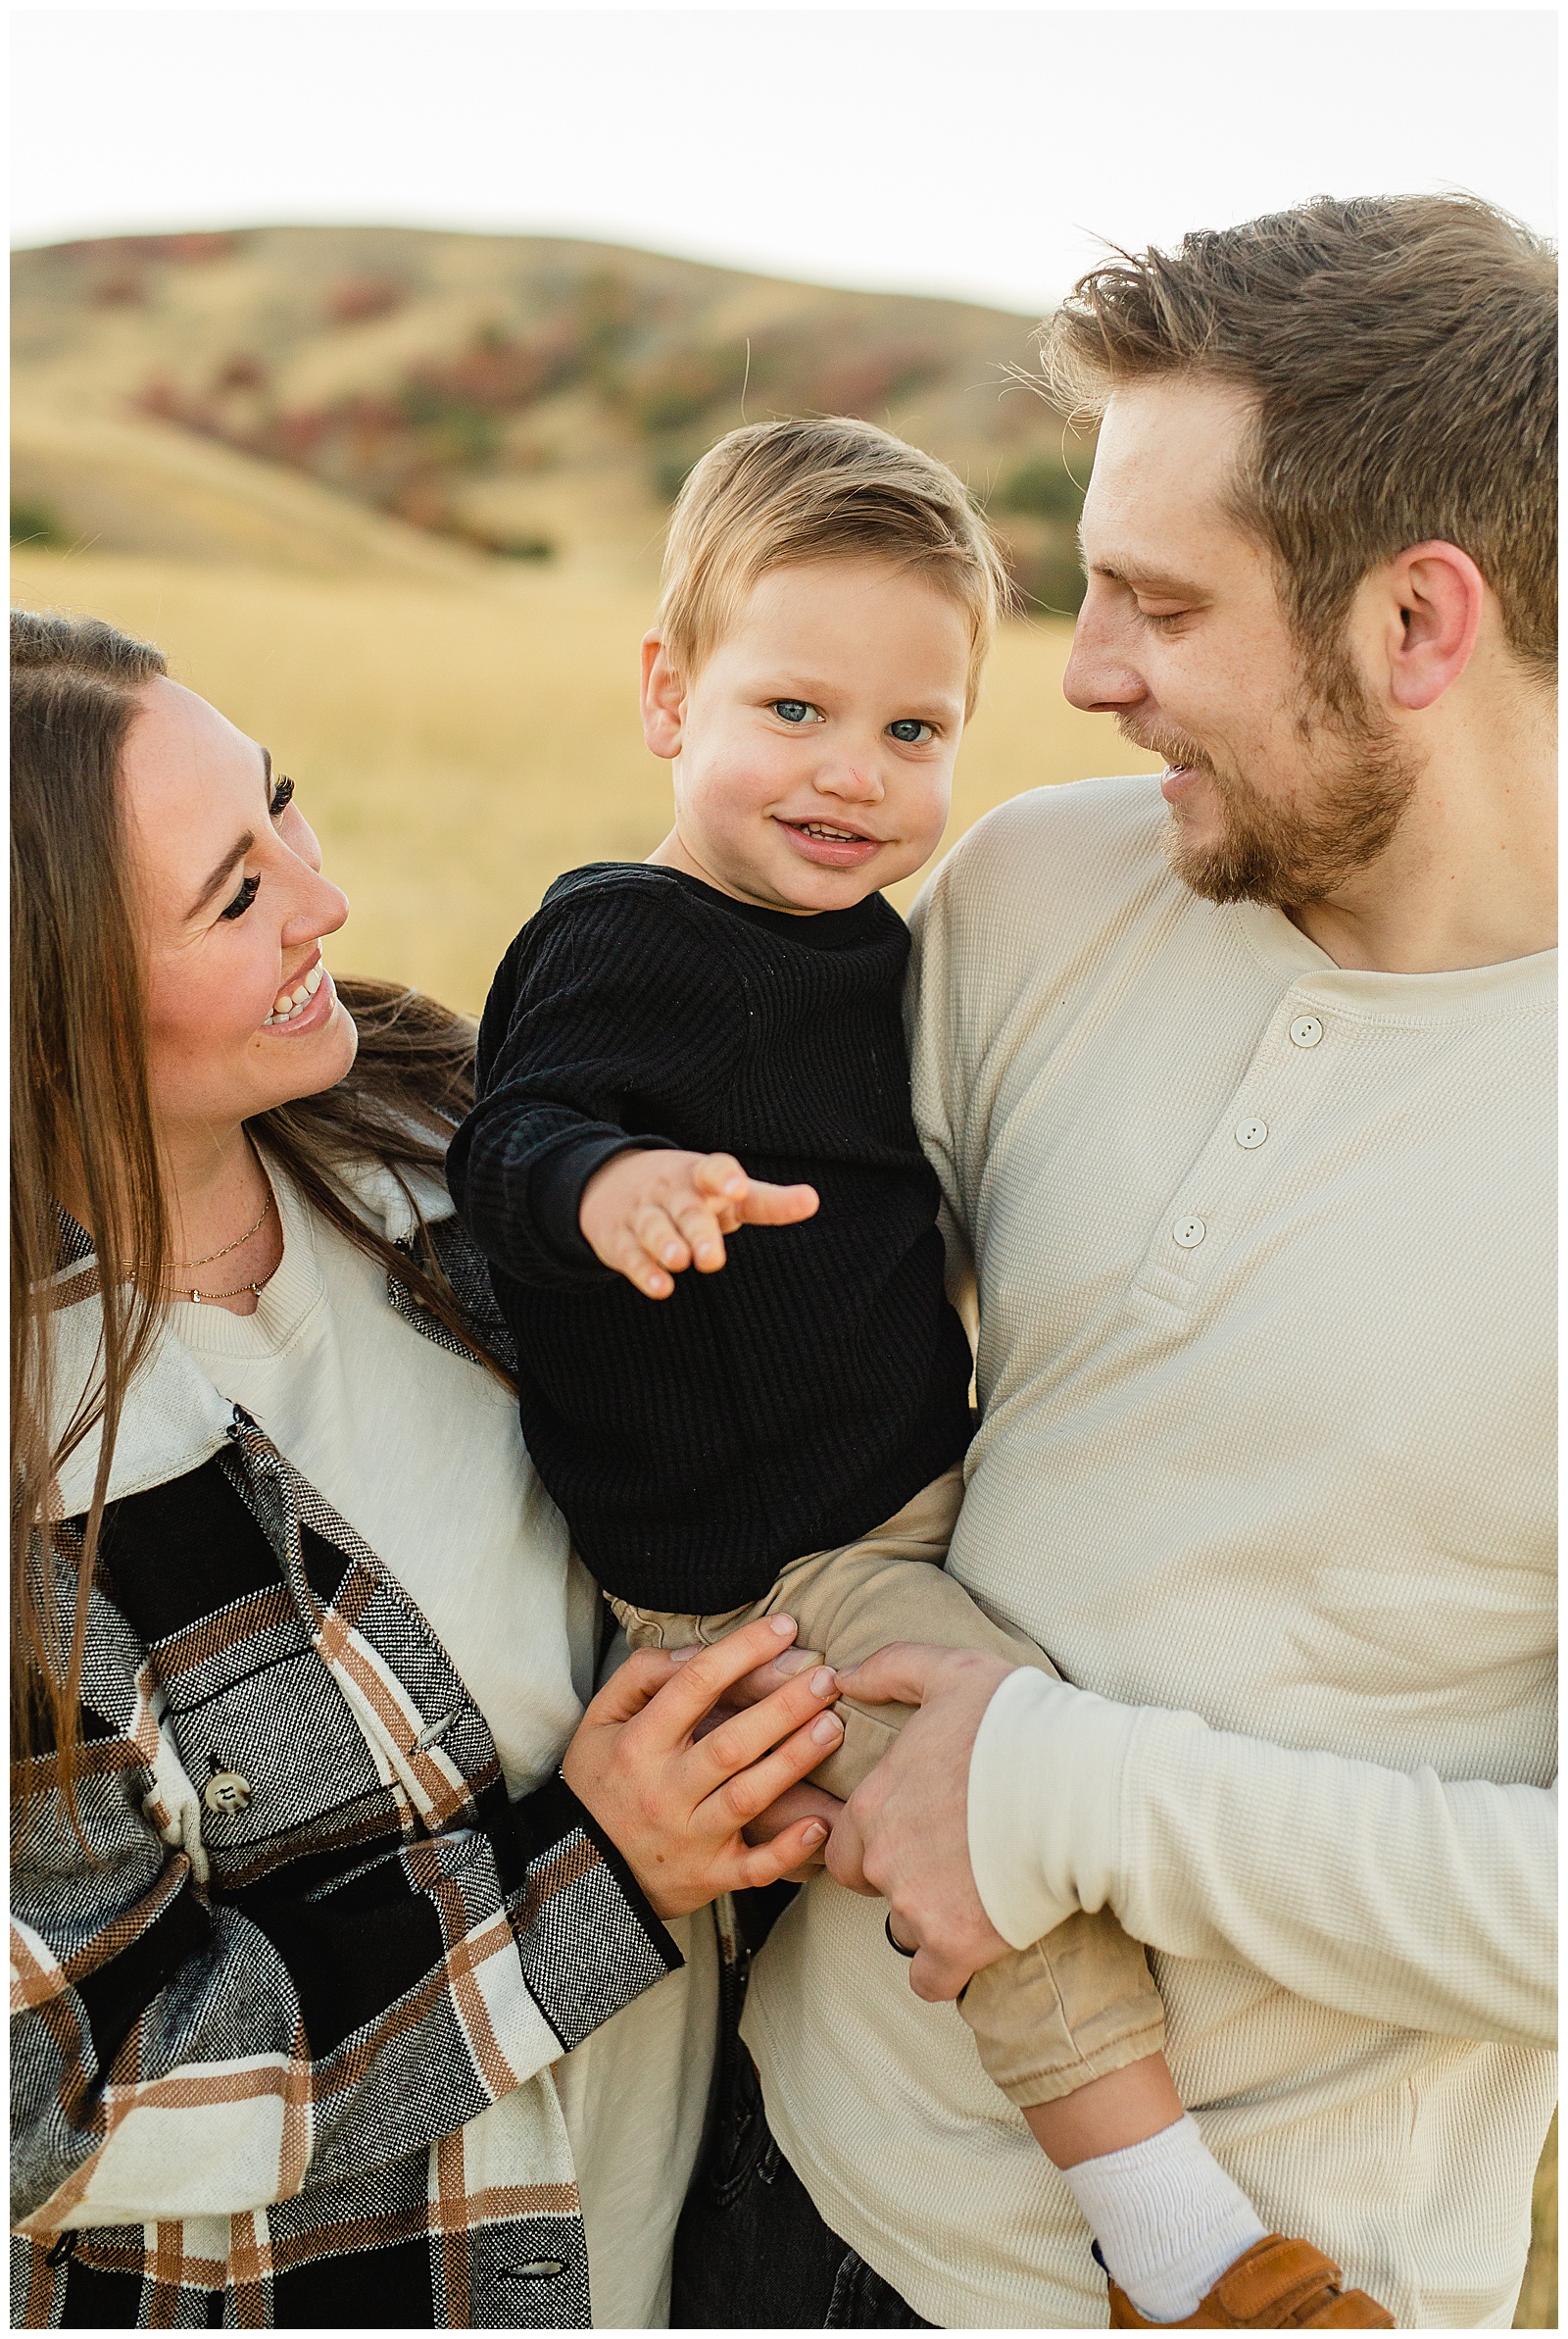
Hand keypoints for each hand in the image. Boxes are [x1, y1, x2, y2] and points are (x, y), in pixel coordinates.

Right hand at [561, 1614, 843, 1915]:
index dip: (743, 1650)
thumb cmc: (600, 1783)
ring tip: (832, 1728)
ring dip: (794, 1762)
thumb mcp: (599, 1721)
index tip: (785, 1627)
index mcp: (639, 1744)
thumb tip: (697, 1653)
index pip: (695, 1685)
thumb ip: (641, 1676)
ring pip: (749, 1797)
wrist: (582, 1872)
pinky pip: (755, 1868)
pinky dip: (789, 1850)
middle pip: (732, 1743)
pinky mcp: (709, 1877)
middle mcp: (665, 1790)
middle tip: (828, 1679)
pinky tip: (820, 1822)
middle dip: (784, 1707)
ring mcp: (689, 1837)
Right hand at [580, 1148, 818, 1297]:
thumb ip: (768, 1201)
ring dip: (666, 1245)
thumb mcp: (727, 1192)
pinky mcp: (620, 1240)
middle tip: (712, 1259)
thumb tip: (813, 1200)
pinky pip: (631, 1255)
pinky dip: (643, 1271)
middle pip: (686, 1210)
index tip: (738, 1189)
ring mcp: (643, 1215)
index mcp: (701, 1176)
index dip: (725, 1178)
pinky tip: (660, 1287)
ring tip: (681, 1261)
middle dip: (698, 1232)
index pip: (714, 1170)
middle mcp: (671, 1192)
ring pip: (654, 1229)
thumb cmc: (690, 1193)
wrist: (612, 1184)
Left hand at [826, 1643, 1016, 2001]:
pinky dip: (946, 1970)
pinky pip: (930, 1980)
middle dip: (902, 1881)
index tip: (919, 1832)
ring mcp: (916, 1906)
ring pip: (906, 1929)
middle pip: (872, 1888)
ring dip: (934, 1918)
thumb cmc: (1020, 1723)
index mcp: (873, 1803)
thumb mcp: (952, 1673)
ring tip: (980, 1891)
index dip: (877, 1842)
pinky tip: (972, 1948)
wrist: (1082, 1787)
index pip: (845, 1844)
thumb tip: (842, 1676)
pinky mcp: (956, 1946)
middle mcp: (882, 1859)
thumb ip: (890, 1668)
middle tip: (950, 1863)